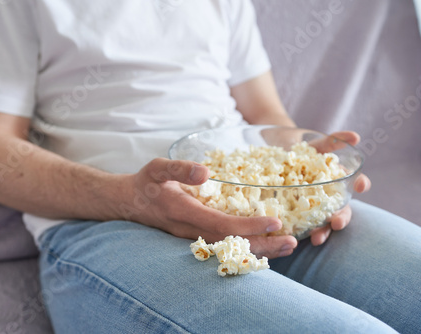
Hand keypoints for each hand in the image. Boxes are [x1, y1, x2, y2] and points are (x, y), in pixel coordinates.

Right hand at [121, 158, 297, 258]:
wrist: (128, 203)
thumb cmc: (145, 183)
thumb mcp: (157, 168)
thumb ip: (179, 169)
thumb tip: (205, 172)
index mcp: (184, 212)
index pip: (222, 224)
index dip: (249, 226)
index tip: (274, 222)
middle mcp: (190, 231)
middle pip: (231, 243)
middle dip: (263, 245)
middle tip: (292, 243)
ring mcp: (193, 239)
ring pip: (230, 250)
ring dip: (259, 251)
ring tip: (287, 247)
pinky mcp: (195, 240)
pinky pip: (224, 249)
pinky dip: (246, 251)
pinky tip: (265, 249)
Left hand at [309, 131, 371, 245]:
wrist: (280, 159)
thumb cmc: (304, 153)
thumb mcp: (317, 146)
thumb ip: (335, 141)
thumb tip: (355, 136)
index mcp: (339, 181)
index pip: (356, 183)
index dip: (361, 183)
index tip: (361, 184)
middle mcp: (330, 198)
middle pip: (341, 211)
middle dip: (341, 218)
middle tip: (337, 223)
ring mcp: (315, 208)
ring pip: (323, 223)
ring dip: (323, 232)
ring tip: (317, 239)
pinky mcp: (298, 215)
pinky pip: (302, 226)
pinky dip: (302, 234)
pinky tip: (298, 239)